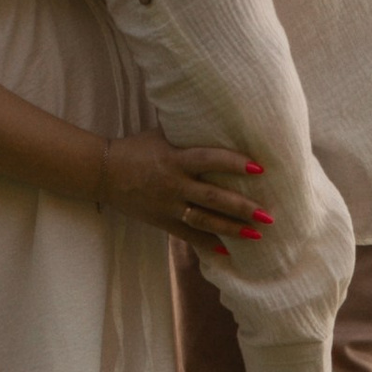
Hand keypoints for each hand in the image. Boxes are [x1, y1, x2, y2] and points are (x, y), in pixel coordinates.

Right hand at [97, 133, 273, 249]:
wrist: (103, 173)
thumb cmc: (135, 149)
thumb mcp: (160, 135)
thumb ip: (187, 134)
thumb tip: (218, 120)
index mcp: (174, 159)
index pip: (209, 159)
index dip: (234, 163)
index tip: (259, 168)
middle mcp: (173, 184)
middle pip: (212, 196)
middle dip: (241, 207)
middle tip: (268, 215)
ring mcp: (167, 206)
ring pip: (204, 220)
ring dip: (231, 229)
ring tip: (257, 235)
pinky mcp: (161, 221)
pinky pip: (188, 236)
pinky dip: (208, 243)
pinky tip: (228, 251)